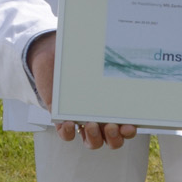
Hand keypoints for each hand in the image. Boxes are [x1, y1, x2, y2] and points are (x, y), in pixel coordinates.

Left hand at [30, 31, 132, 148]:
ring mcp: (81, 120)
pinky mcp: (62, 118)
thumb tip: (120, 40)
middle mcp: (100, 117)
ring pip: (93, 141)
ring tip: (91, 125)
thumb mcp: (94, 56)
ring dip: (95, 138)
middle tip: (111, 126)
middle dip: (114, 138)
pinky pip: (67, 135)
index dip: (129, 131)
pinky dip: (69, 133)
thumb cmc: (79, 56)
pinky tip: (70, 124)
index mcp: (112, 105)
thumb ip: (103, 53)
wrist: (52, 57)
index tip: (130, 125)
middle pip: (113, 139)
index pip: (126, 126)